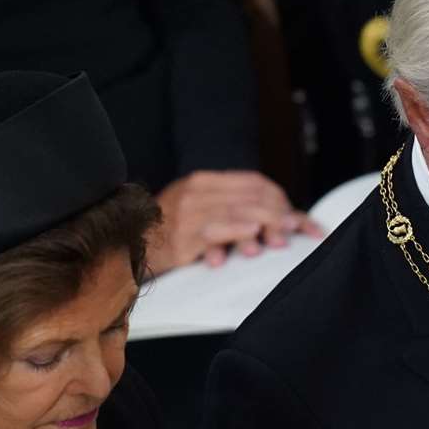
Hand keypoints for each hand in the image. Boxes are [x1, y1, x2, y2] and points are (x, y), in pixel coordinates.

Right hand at [150, 170, 322, 273]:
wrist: (128, 247)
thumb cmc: (169, 232)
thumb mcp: (198, 210)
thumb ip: (229, 208)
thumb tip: (274, 218)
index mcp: (204, 181)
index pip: (253, 183)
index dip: (281, 199)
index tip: (300, 219)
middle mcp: (196, 192)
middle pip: (249, 197)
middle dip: (278, 213)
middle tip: (297, 228)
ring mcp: (187, 213)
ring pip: (235, 211)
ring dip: (264, 224)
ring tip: (283, 237)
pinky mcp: (180, 237)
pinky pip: (212, 231)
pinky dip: (235, 230)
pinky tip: (252, 233)